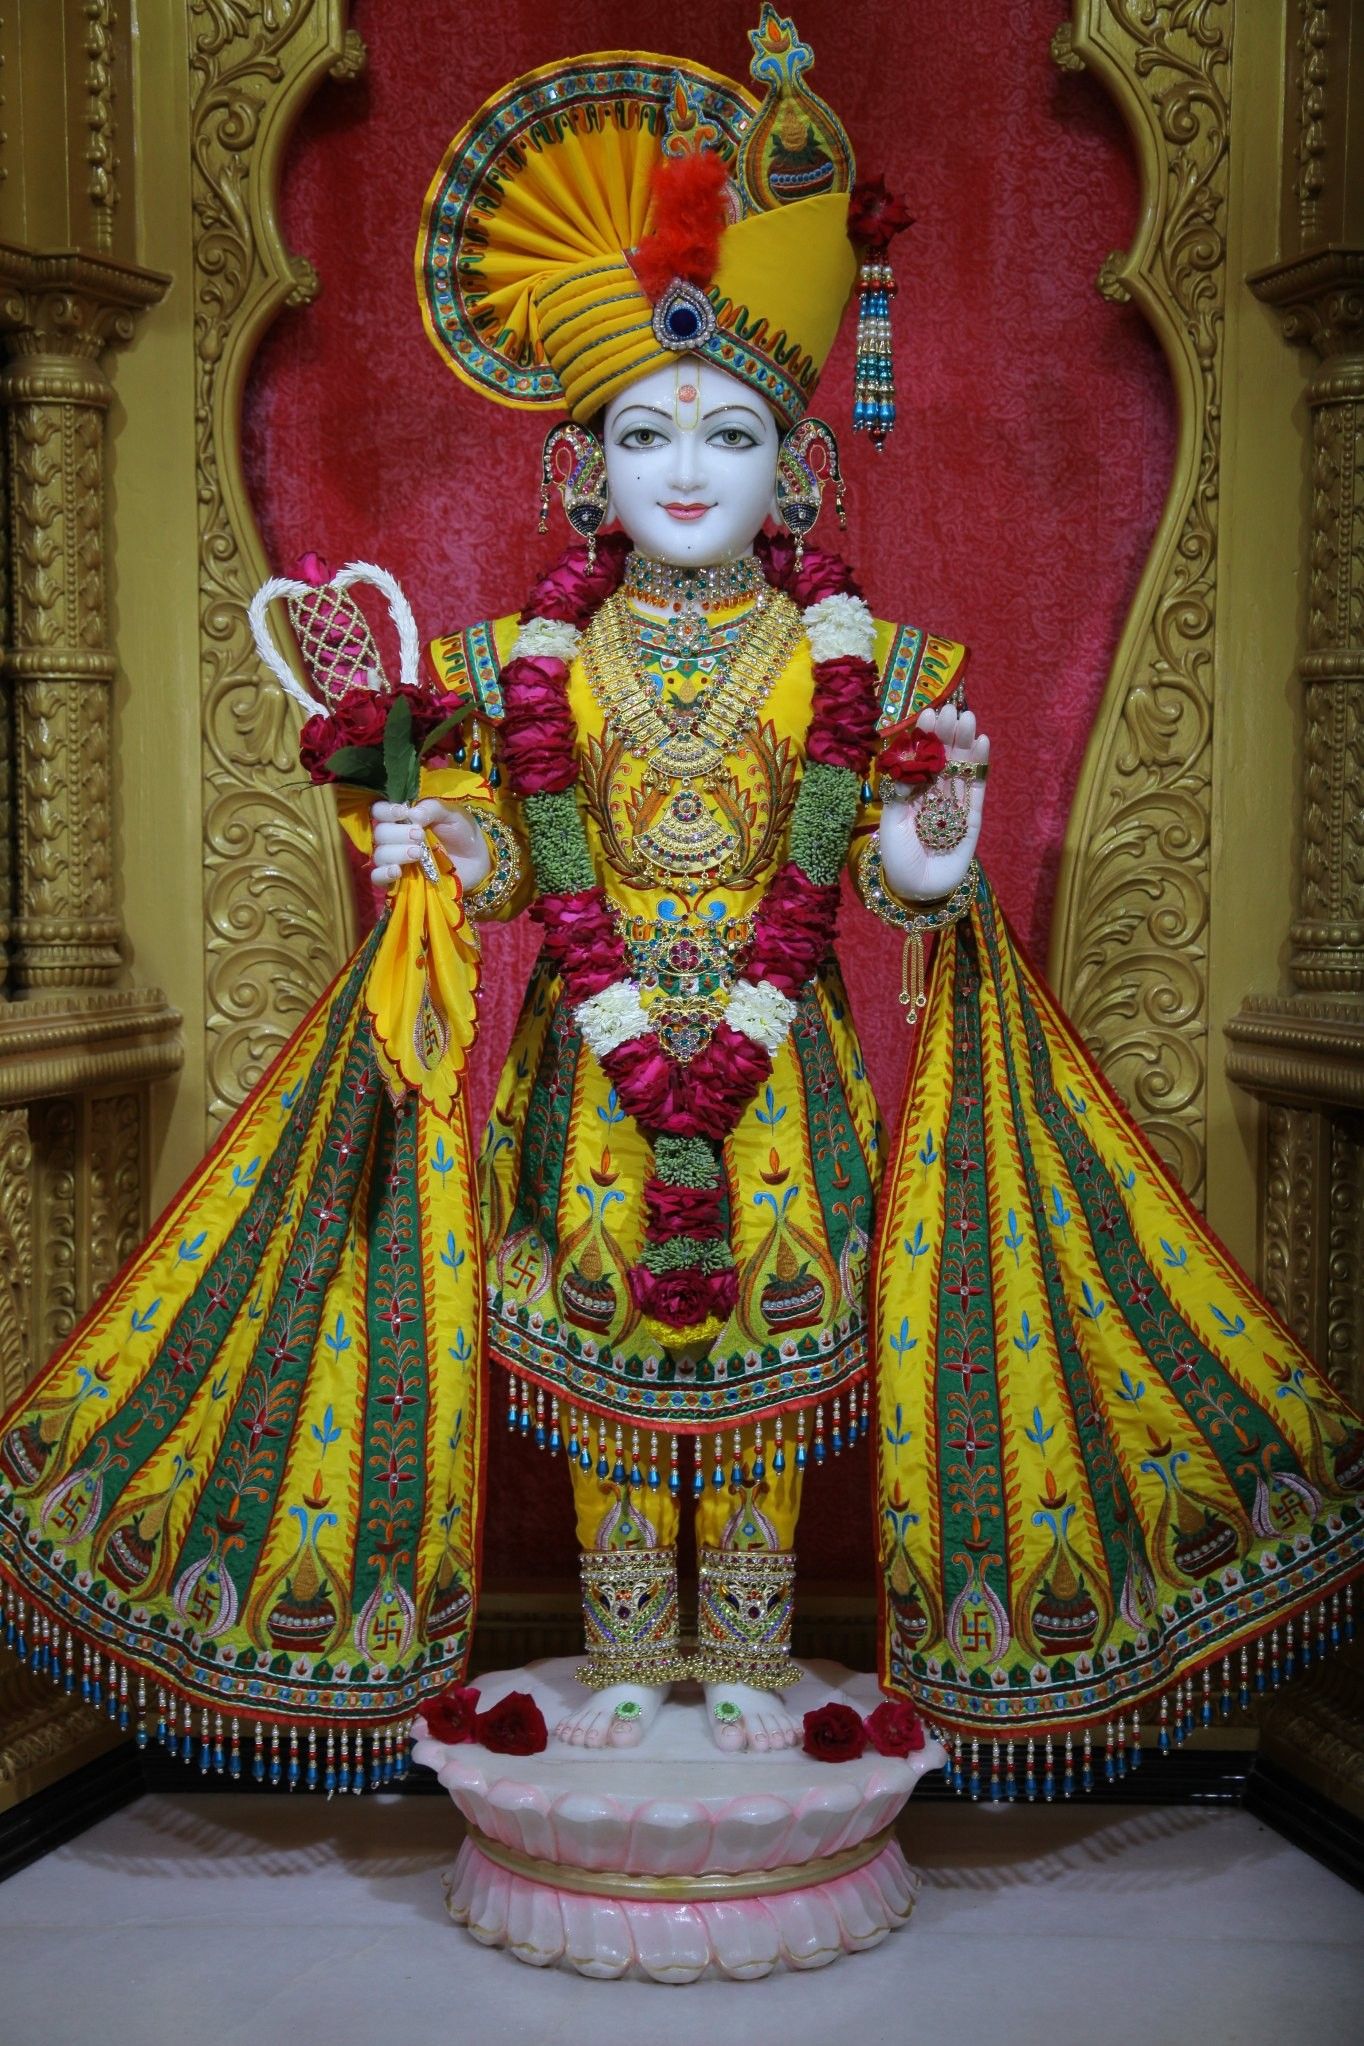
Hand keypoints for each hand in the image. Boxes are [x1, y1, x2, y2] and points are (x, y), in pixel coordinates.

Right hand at [370, 799, 489, 891]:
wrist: (476, 861)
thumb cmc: (462, 833)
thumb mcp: (452, 814)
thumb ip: (433, 809)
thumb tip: (412, 814)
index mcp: (403, 818)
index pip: (380, 811)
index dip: (385, 811)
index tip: (402, 813)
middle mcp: (395, 838)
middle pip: (380, 833)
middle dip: (397, 833)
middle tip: (419, 835)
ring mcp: (396, 860)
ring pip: (380, 855)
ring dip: (396, 853)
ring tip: (418, 853)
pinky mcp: (399, 881)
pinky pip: (378, 878)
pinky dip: (383, 874)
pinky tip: (396, 871)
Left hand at [877, 703, 988, 902]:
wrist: (918, 890)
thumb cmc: (898, 858)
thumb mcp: (891, 823)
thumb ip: (899, 793)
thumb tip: (908, 759)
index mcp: (911, 793)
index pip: (919, 758)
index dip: (925, 737)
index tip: (928, 714)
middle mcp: (934, 794)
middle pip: (943, 758)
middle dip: (948, 733)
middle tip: (952, 710)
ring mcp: (954, 804)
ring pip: (961, 768)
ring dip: (965, 743)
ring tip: (968, 718)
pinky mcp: (972, 817)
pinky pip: (977, 788)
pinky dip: (980, 766)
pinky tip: (982, 743)